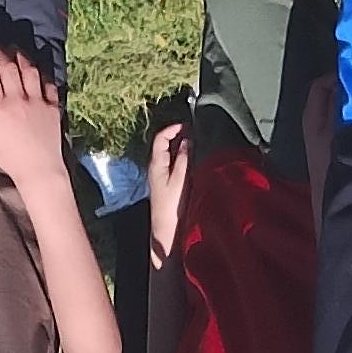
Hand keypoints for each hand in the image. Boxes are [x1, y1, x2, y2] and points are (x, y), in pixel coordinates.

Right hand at [0, 46, 66, 190]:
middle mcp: (18, 99)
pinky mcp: (52, 106)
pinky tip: (35, 70)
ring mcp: (38, 101)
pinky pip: (47, 83)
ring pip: (29, 70)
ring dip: (21, 57)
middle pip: (9, 67)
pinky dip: (41, 74)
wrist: (39, 169)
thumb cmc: (8, 157)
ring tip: (14, 51)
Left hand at [146, 114, 190, 269]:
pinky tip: (192, 158)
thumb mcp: (180, 179)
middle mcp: (156, 167)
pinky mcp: (165, 182)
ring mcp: (160, 174)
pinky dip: (181, 156)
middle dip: (177, 135)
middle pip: (164, 144)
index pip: (160, 138)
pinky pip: (172, 162)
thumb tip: (186, 141)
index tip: (186, 125)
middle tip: (193, 131)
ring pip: (169, 153)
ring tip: (195, 142)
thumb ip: (183, 159)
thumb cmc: (172, 205)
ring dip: (180, 145)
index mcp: (156, 164)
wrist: (166, 227)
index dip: (172, 129)